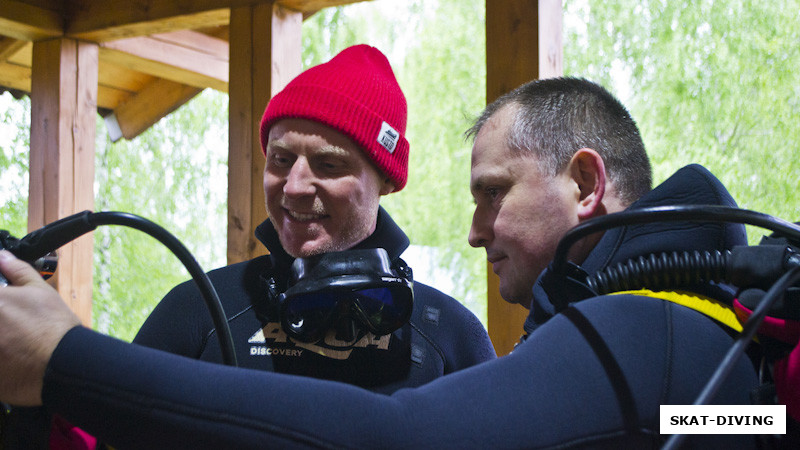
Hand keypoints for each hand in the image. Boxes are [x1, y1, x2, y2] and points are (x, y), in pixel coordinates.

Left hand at [0, 250, 80, 405]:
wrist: (63, 363)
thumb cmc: (54, 326)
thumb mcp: (40, 292)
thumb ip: (17, 271)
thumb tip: (3, 257)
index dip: (1, 298)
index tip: (7, 302)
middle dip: (3, 318)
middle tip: (13, 321)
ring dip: (3, 335)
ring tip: (13, 339)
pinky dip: (2, 356)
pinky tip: (12, 354)